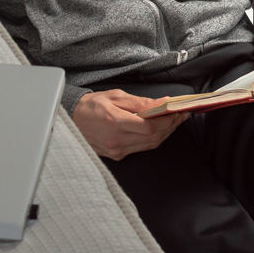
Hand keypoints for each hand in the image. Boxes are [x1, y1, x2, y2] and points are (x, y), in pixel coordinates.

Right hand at [71, 90, 189, 160]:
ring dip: (165, 133)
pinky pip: (141, 148)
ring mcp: (117, 151)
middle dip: (171, 126)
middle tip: (182, 114)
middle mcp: (117, 140)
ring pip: (150, 145)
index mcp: (115, 122)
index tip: (178, 110)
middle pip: (154, 138)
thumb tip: (162, 104)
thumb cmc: (92, 105)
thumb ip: (141, 102)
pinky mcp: (117, 155)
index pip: (150, 127)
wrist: (71, 119)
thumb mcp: (116, 96)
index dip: (168, 120)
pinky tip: (159, 129)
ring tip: (174, 120)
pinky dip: (153, 139)